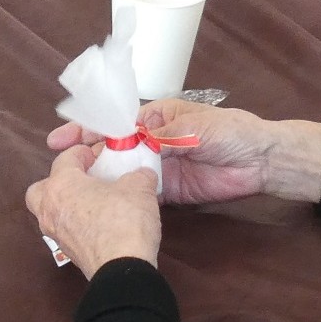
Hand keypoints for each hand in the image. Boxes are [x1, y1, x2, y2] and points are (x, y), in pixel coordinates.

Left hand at [26, 144, 162, 275]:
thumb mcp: (139, 188)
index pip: (65, 158)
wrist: (122, 268)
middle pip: (40, 189)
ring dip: (65, 204)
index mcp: (61, 185)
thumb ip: (138, 175)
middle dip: (57, 182)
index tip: (96, 155)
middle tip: (81, 181)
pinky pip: (64, 230)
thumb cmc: (124, 220)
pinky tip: (97, 223)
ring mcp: (55, 233)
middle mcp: (50, 208)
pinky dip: (75, 224)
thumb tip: (142, 174)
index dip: (82, 153)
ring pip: (49, 212)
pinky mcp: (66, 252)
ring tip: (91, 202)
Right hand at [46, 102, 320, 205]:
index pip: (114, 122)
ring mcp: (156, 168)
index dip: (87, 129)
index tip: (62, 138)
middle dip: (83, 154)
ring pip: (119, 172)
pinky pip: (136, 193)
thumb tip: (133, 138)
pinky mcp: (165, 191)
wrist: (261, 161)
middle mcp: (150, 142)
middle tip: (58, 165)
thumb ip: (163, 134)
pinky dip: (118, 196)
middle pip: (110, 148)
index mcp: (155, 118)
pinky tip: (99, 203)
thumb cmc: (231, 131)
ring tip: (71, 187)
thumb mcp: (194, 126)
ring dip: (97, 177)